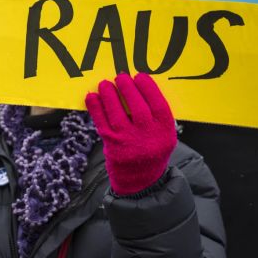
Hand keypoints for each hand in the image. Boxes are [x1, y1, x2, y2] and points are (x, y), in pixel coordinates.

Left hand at [85, 73, 175, 195]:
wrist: (139, 181)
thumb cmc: (150, 151)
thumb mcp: (163, 137)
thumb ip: (154, 117)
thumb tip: (137, 88)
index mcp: (165, 133)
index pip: (159, 105)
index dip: (149, 88)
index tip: (140, 76)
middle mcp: (148, 137)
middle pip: (137, 107)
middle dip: (128, 89)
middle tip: (121, 77)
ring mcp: (128, 141)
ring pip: (117, 113)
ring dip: (109, 96)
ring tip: (105, 84)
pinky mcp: (111, 144)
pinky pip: (101, 122)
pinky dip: (95, 108)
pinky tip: (91, 97)